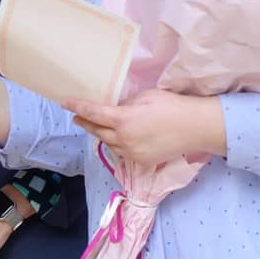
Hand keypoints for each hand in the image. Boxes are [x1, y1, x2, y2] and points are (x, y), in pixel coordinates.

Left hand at [64, 89, 225, 165]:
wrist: (195, 128)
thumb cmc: (172, 106)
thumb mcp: (145, 97)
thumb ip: (125, 104)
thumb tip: (115, 109)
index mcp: (123, 120)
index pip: (93, 113)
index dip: (77, 107)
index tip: (64, 103)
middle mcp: (123, 139)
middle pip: (97, 131)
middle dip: (85, 122)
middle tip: (77, 116)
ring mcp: (132, 153)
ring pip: (108, 144)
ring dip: (100, 134)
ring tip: (96, 126)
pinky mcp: (141, 162)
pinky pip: (122, 152)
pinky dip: (115, 144)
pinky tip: (117, 138)